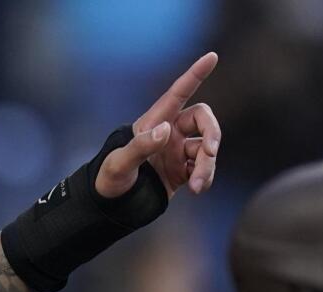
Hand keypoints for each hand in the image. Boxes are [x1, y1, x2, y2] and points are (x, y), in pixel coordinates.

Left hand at [96, 51, 221, 199]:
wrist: (112, 205)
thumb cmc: (109, 179)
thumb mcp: (119, 164)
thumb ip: (141, 146)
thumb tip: (166, 130)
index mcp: (154, 122)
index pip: (178, 93)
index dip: (195, 74)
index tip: (211, 56)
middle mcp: (170, 131)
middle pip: (204, 119)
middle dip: (213, 134)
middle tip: (211, 153)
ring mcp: (178, 150)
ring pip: (207, 148)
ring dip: (207, 165)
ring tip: (196, 186)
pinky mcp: (183, 169)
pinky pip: (204, 167)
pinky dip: (205, 177)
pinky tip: (196, 189)